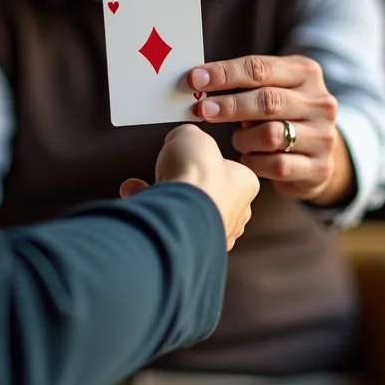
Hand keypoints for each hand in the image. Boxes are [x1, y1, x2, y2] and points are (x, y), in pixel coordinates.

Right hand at [118, 124, 259, 249]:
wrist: (181, 213)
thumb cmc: (198, 178)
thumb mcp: (190, 136)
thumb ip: (187, 137)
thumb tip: (181, 137)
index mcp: (246, 185)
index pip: (229, 169)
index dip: (204, 160)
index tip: (188, 155)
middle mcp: (235, 214)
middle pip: (207, 194)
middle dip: (184, 185)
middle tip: (167, 173)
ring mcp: (214, 235)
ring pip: (188, 214)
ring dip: (166, 201)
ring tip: (144, 188)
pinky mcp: (192, 248)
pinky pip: (171, 228)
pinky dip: (154, 216)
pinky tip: (138, 200)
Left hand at [188, 55, 353, 204]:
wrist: (317, 155)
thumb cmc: (282, 115)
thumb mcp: (272, 89)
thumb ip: (244, 84)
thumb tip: (198, 81)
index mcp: (306, 73)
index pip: (260, 68)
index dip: (225, 73)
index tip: (196, 79)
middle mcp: (320, 102)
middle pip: (267, 100)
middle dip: (230, 105)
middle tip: (202, 110)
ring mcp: (323, 136)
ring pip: (271, 135)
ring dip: (244, 138)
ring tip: (238, 140)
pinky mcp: (320, 166)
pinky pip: (277, 165)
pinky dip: (254, 162)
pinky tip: (249, 159)